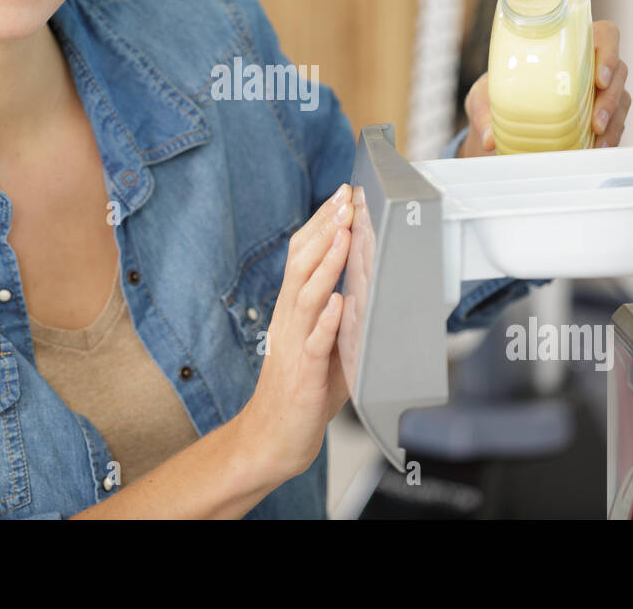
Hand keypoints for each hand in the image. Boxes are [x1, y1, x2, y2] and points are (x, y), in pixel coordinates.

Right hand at [239, 183, 351, 481]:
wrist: (271, 438)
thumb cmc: (300, 391)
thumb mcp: (320, 342)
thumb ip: (336, 313)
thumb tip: (360, 281)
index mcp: (292, 309)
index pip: (301, 256)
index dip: (319, 224)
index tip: (339, 196)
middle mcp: (288, 319)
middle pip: (301, 265)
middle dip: (324, 229)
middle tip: (343, 200)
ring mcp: (294, 344)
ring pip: (307, 294)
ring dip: (326, 263)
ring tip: (342, 234)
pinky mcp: (304, 373)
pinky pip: (315, 343)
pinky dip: (326, 321)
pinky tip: (338, 301)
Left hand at [458, 19, 631, 155]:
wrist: (499, 116)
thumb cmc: (497, 91)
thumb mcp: (484, 95)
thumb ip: (483, 113)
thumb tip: (488, 139)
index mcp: (568, 45)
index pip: (604, 35)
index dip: (609, 51)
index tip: (598, 77)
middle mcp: (590, 65)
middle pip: (618, 72)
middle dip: (610, 99)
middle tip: (596, 121)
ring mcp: (600, 91)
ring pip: (621, 100)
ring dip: (613, 122)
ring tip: (598, 142)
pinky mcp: (602, 116)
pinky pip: (617, 124)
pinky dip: (611, 138)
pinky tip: (598, 150)